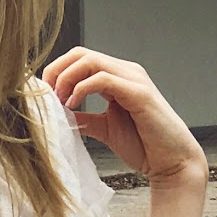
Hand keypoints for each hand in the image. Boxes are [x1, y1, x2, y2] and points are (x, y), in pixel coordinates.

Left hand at [43, 46, 206, 185]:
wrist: (171, 162)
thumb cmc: (144, 145)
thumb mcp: (104, 128)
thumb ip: (84, 117)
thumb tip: (59, 114)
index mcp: (118, 77)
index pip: (80, 58)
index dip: (57, 71)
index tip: (45, 95)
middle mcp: (126, 72)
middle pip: (81, 53)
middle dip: (57, 71)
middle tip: (47, 95)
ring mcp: (134, 80)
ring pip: (90, 60)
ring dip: (67, 78)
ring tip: (60, 101)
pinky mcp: (139, 93)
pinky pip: (104, 78)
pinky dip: (83, 88)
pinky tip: (74, 103)